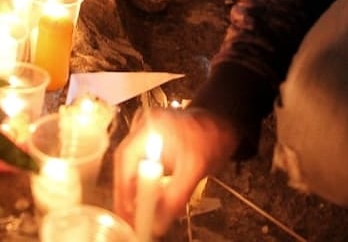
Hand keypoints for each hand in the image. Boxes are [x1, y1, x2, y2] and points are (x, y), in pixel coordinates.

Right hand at [113, 107, 240, 237]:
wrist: (223, 124)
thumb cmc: (212, 137)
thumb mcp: (195, 167)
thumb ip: (176, 195)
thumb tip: (159, 223)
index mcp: (150, 124)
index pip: (125, 158)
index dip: (124, 188)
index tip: (128, 212)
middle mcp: (142, 125)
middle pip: (124, 164)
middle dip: (127, 193)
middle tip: (131, 218)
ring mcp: (145, 132)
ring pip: (131, 166)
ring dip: (135, 190)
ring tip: (139, 214)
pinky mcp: (150, 141)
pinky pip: (140, 165)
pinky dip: (143, 184)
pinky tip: (149, 200)